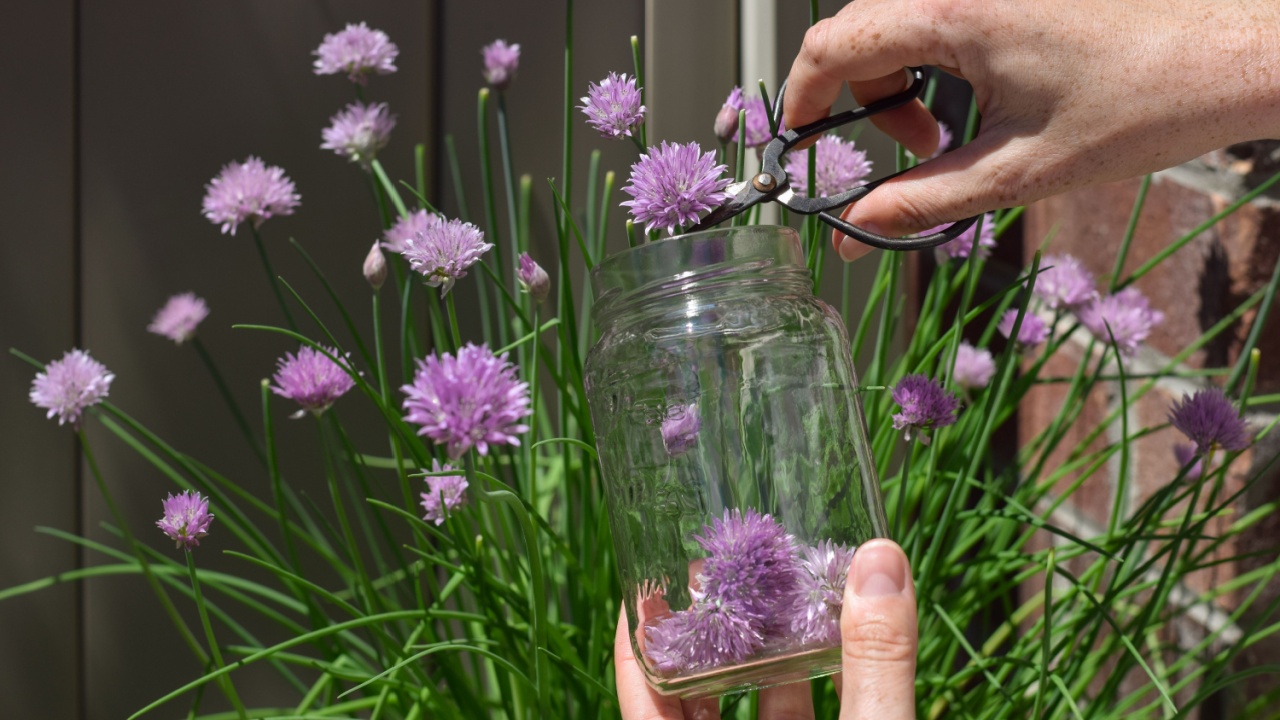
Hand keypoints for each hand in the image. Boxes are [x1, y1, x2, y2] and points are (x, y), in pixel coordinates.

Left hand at [615, 539, 917, 719]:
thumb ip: (876, 664)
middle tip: (716, 572)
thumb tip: (880, 560)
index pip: (641, 701)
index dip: (633, 644)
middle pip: (689, 699)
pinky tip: (828, 640)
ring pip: (747, 711)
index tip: (638, 586)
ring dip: (763, 656)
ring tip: (773, 589)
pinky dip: (804, 686)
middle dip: (706, 635)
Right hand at [782, 0, 1279, 260]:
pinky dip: (935, 58)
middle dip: (862, 100)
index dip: (801, 98)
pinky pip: (939, 12)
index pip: (832, 47)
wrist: (1233, 54)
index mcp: (954, 12)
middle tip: (908, 153)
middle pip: (858, 32)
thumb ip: (921, 203)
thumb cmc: (1145, 102)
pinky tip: (979, 96)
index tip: (801, 143)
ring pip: (897, 20)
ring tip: (949, 131)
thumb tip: (853, 235)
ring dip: (900, 81)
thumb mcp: (1017, 171)